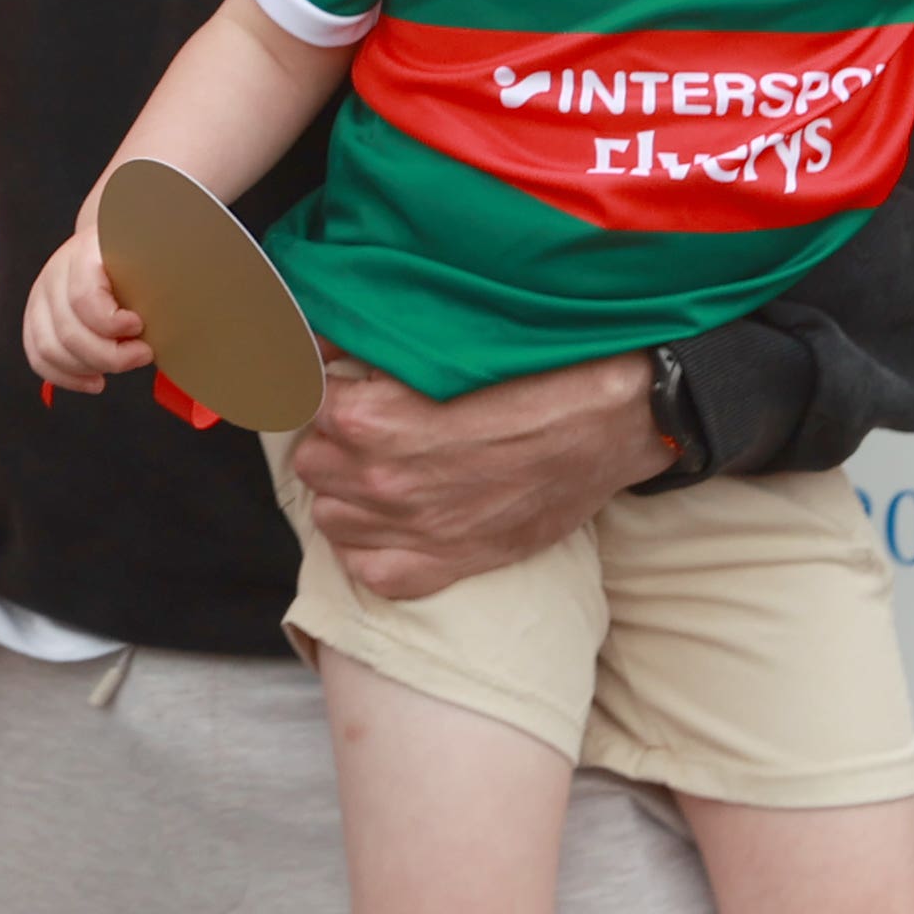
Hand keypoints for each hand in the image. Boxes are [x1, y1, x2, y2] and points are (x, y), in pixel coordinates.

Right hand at [20, 218, 152, 391]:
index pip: (84, 297)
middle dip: (109, 355)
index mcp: (84, 253)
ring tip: (120, 367)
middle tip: (142, 354)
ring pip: (50, 349)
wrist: (111, 243)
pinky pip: (39, 357)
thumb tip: (179, 318)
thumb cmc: (137, 256)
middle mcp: (55, 274)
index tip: (140, 325)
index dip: (112, 322)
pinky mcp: (36, 320)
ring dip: (88, 367)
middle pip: (69, 331)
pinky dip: (66, 377)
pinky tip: (94, 381)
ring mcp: (41, 298)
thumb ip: (157, 284)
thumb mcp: (150, 259)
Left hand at [290, 349, 662, 602]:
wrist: (613, 423)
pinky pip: (368, 570)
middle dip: (331, 439)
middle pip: (311, 460)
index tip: (339, 378)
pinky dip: (370, 548)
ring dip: (346, 492)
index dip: (320, 384)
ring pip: (330, 517)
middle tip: (368, 423)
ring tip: (382, 469)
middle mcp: (381, 481)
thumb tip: (321, 345)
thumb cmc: (538, 372)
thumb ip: (373, 349)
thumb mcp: (446, 343)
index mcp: (372, 421)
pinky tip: (392, 520)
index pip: (301, 402)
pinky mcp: (446, 565)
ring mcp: (411, 531)